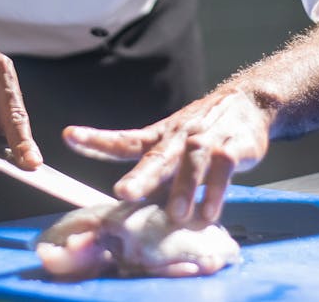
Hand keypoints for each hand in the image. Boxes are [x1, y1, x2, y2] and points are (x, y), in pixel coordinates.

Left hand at [62, 90, 272, 223]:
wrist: (249, 102)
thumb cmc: (203, 132)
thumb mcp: (173, 148)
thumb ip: (156, 177)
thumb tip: (132, 211)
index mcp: (159, 137)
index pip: (124, 140)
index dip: (96, 139)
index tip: (69, 136)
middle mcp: (179, 137)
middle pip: (156, 156)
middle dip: (140, 176)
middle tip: (123, 194)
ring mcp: (207, 139)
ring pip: (192, 160)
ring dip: (184, 187)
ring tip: (176, 215)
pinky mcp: (234, 145)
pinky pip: (224, 167)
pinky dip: (217, 189)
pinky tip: (210, 211)